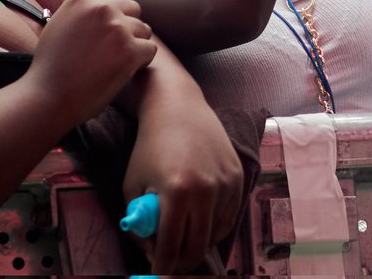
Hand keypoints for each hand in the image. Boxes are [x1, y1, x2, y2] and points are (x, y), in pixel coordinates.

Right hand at [26, 0, 155, 124]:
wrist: (46, 100)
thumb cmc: (51, 68)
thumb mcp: (59, 24)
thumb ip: (83, 10)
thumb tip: (105, 2)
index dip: (117, 10)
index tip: (109, 28)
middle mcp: (102, 8)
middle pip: (133, 9)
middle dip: (126, 28)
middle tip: (110, 51)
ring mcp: (117, 28)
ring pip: (144, 30)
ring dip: (134, 46)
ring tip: (112, 64)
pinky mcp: (130, 50)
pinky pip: (149, 50)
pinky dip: (140, 63)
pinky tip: (121, 73)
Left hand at [122, 92, 243, 273]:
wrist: (180, 108)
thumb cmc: (150, 148)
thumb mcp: (132, 187)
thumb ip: (140, 225)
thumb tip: (155, 253)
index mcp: (177, 192)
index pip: (170, 249)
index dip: (161, 268)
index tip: (156, 274)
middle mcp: (207, 189)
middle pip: (197, 248)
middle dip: (181, 262)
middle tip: (170, 260)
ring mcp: (227, 182)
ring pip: (215, 234)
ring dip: (198, 239)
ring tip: (183, 226)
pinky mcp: (239, 176)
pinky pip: (229, 216)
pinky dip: (214, 224)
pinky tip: (200, 212)